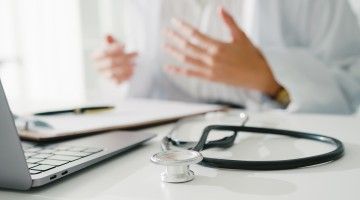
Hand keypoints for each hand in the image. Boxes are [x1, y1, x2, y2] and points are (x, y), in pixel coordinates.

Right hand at [93, 35, 137, 83]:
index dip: (114, 48)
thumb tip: (107, 36)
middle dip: (124, 57)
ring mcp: (105, 75)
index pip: (104, 52)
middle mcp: (97, 67)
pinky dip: (127, 76)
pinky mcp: (112, 82)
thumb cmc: (116, 54)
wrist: (119, 68)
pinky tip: (133, 71)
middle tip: (136, 54)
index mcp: (95, 57)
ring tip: (136, 63)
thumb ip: (111, 42)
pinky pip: (119, 80)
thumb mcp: (114, 46)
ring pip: (115, 71)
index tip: (124, 45)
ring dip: (127, 67)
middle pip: (111, 62)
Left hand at [164, 7, 280, 95]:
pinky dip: (179, 71)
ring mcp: (209, 70)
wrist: (259, 78)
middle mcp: (211, 59)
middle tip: (165, 31)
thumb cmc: (252, 56)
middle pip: (188, 47)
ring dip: (174, 52)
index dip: (183, 27)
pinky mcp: (210, 78)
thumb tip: (220, 8)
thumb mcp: (242, 36)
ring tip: (164, 45)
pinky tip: (169, 68)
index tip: (175, 22)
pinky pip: (191, 74)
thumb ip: (230, 22)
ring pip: (187, 60)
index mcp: (218, 46)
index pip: (196, 35)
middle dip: (175, 38)